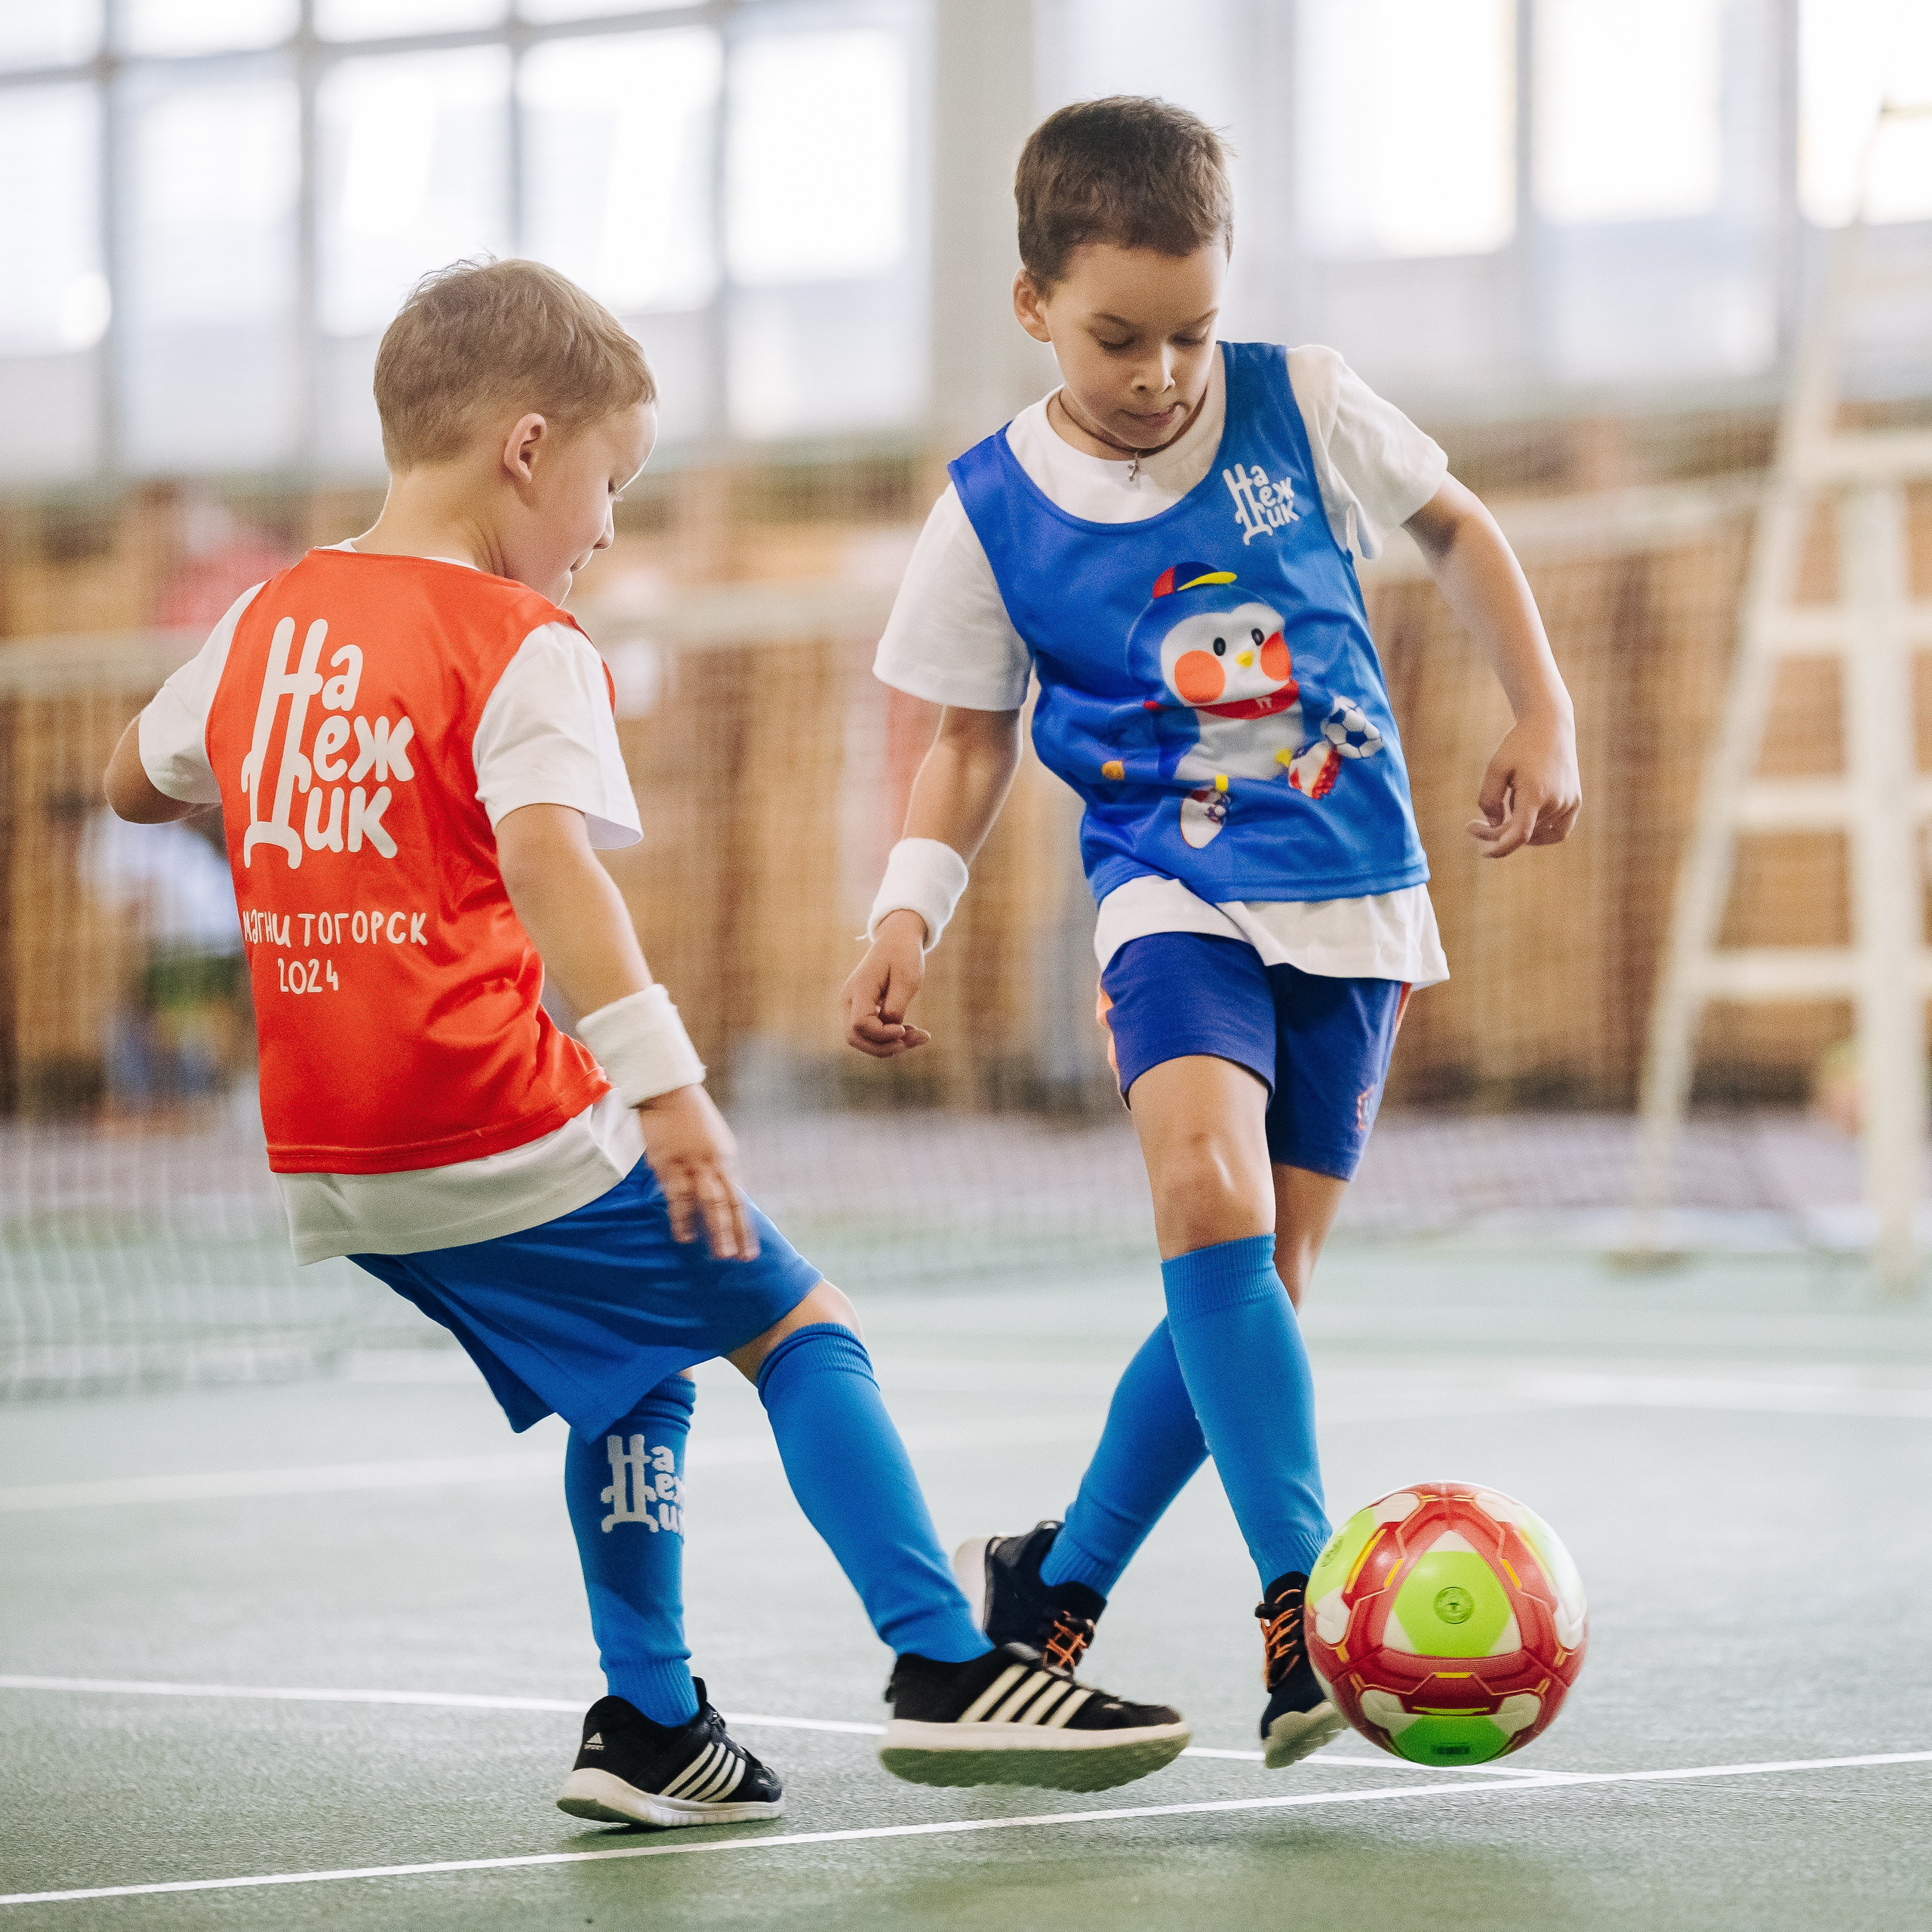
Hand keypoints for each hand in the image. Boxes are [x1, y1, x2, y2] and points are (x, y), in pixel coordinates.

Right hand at [636, 1084, 757, 1259]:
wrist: (669, 1091)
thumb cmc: (690, 1118)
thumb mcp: (714, 1141)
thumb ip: (718, 1167)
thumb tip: (722, 1194)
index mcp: (727, 1159)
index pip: (739, 1199)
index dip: (744, 1226)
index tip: (750, 1251)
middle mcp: (715, 1163)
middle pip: (729, 1204)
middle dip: (734, 1233)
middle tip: (738, 1259)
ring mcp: (693, 1163)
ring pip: (708, 1202)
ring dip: (713, 1229)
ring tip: (718, 1254)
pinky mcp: (670, 1163)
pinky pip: (678, 1195)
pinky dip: (682, 1217)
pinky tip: (684, 1235)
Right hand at [842, 909, 931, 1057]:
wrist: (896, 939)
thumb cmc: (903, 956)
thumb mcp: (907, 979)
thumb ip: (896, 1006)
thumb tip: (892, 1031)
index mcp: (859, 989)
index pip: (860, 1025)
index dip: (882, 1034)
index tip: (905, 1028)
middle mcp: (849, 999)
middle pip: (855, 1037)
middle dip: (885, 1047)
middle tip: (916, 1039)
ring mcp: (852, 1005)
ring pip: (861, 1038)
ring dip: (889, 1045)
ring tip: (918, 1036)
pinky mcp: (861, 1009)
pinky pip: (869, 1031)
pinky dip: (888, 1037)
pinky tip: (909, 1031)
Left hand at [1467, 710, 1580, 857]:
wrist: (1550, 725)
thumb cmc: (1519, 745)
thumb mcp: (1495, 768)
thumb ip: (1489, 800)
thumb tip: (1495, 826)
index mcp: (1536, 794)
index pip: (1518, 835)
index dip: (1499, 849)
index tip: (1483, 853)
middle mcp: (1557, 802)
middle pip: (1524, 833)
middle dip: (1497, 832)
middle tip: (1475, 825)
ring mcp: (1569, 803)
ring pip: (1539, 833)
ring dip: (1519, 826)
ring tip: (1510, 799)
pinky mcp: (1575, 801)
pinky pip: (1559, 831)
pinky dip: (1541, 834)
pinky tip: (1526, 824)